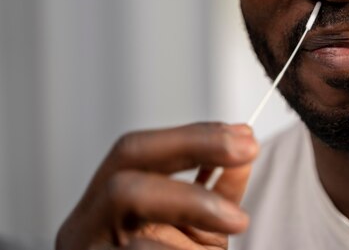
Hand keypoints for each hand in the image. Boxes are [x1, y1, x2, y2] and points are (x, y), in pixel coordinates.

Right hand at [56, 123, 258, 249]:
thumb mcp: (194, 228)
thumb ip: (216, 190)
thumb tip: (244, 149)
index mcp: (101, 205)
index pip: (137, 151)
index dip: (192, 136)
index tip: (244, 136)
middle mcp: (83, 230)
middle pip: (127, 175)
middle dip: (192, 152)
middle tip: (247, 151)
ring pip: (130, 214)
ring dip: (193, 204)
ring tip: (237, 220)